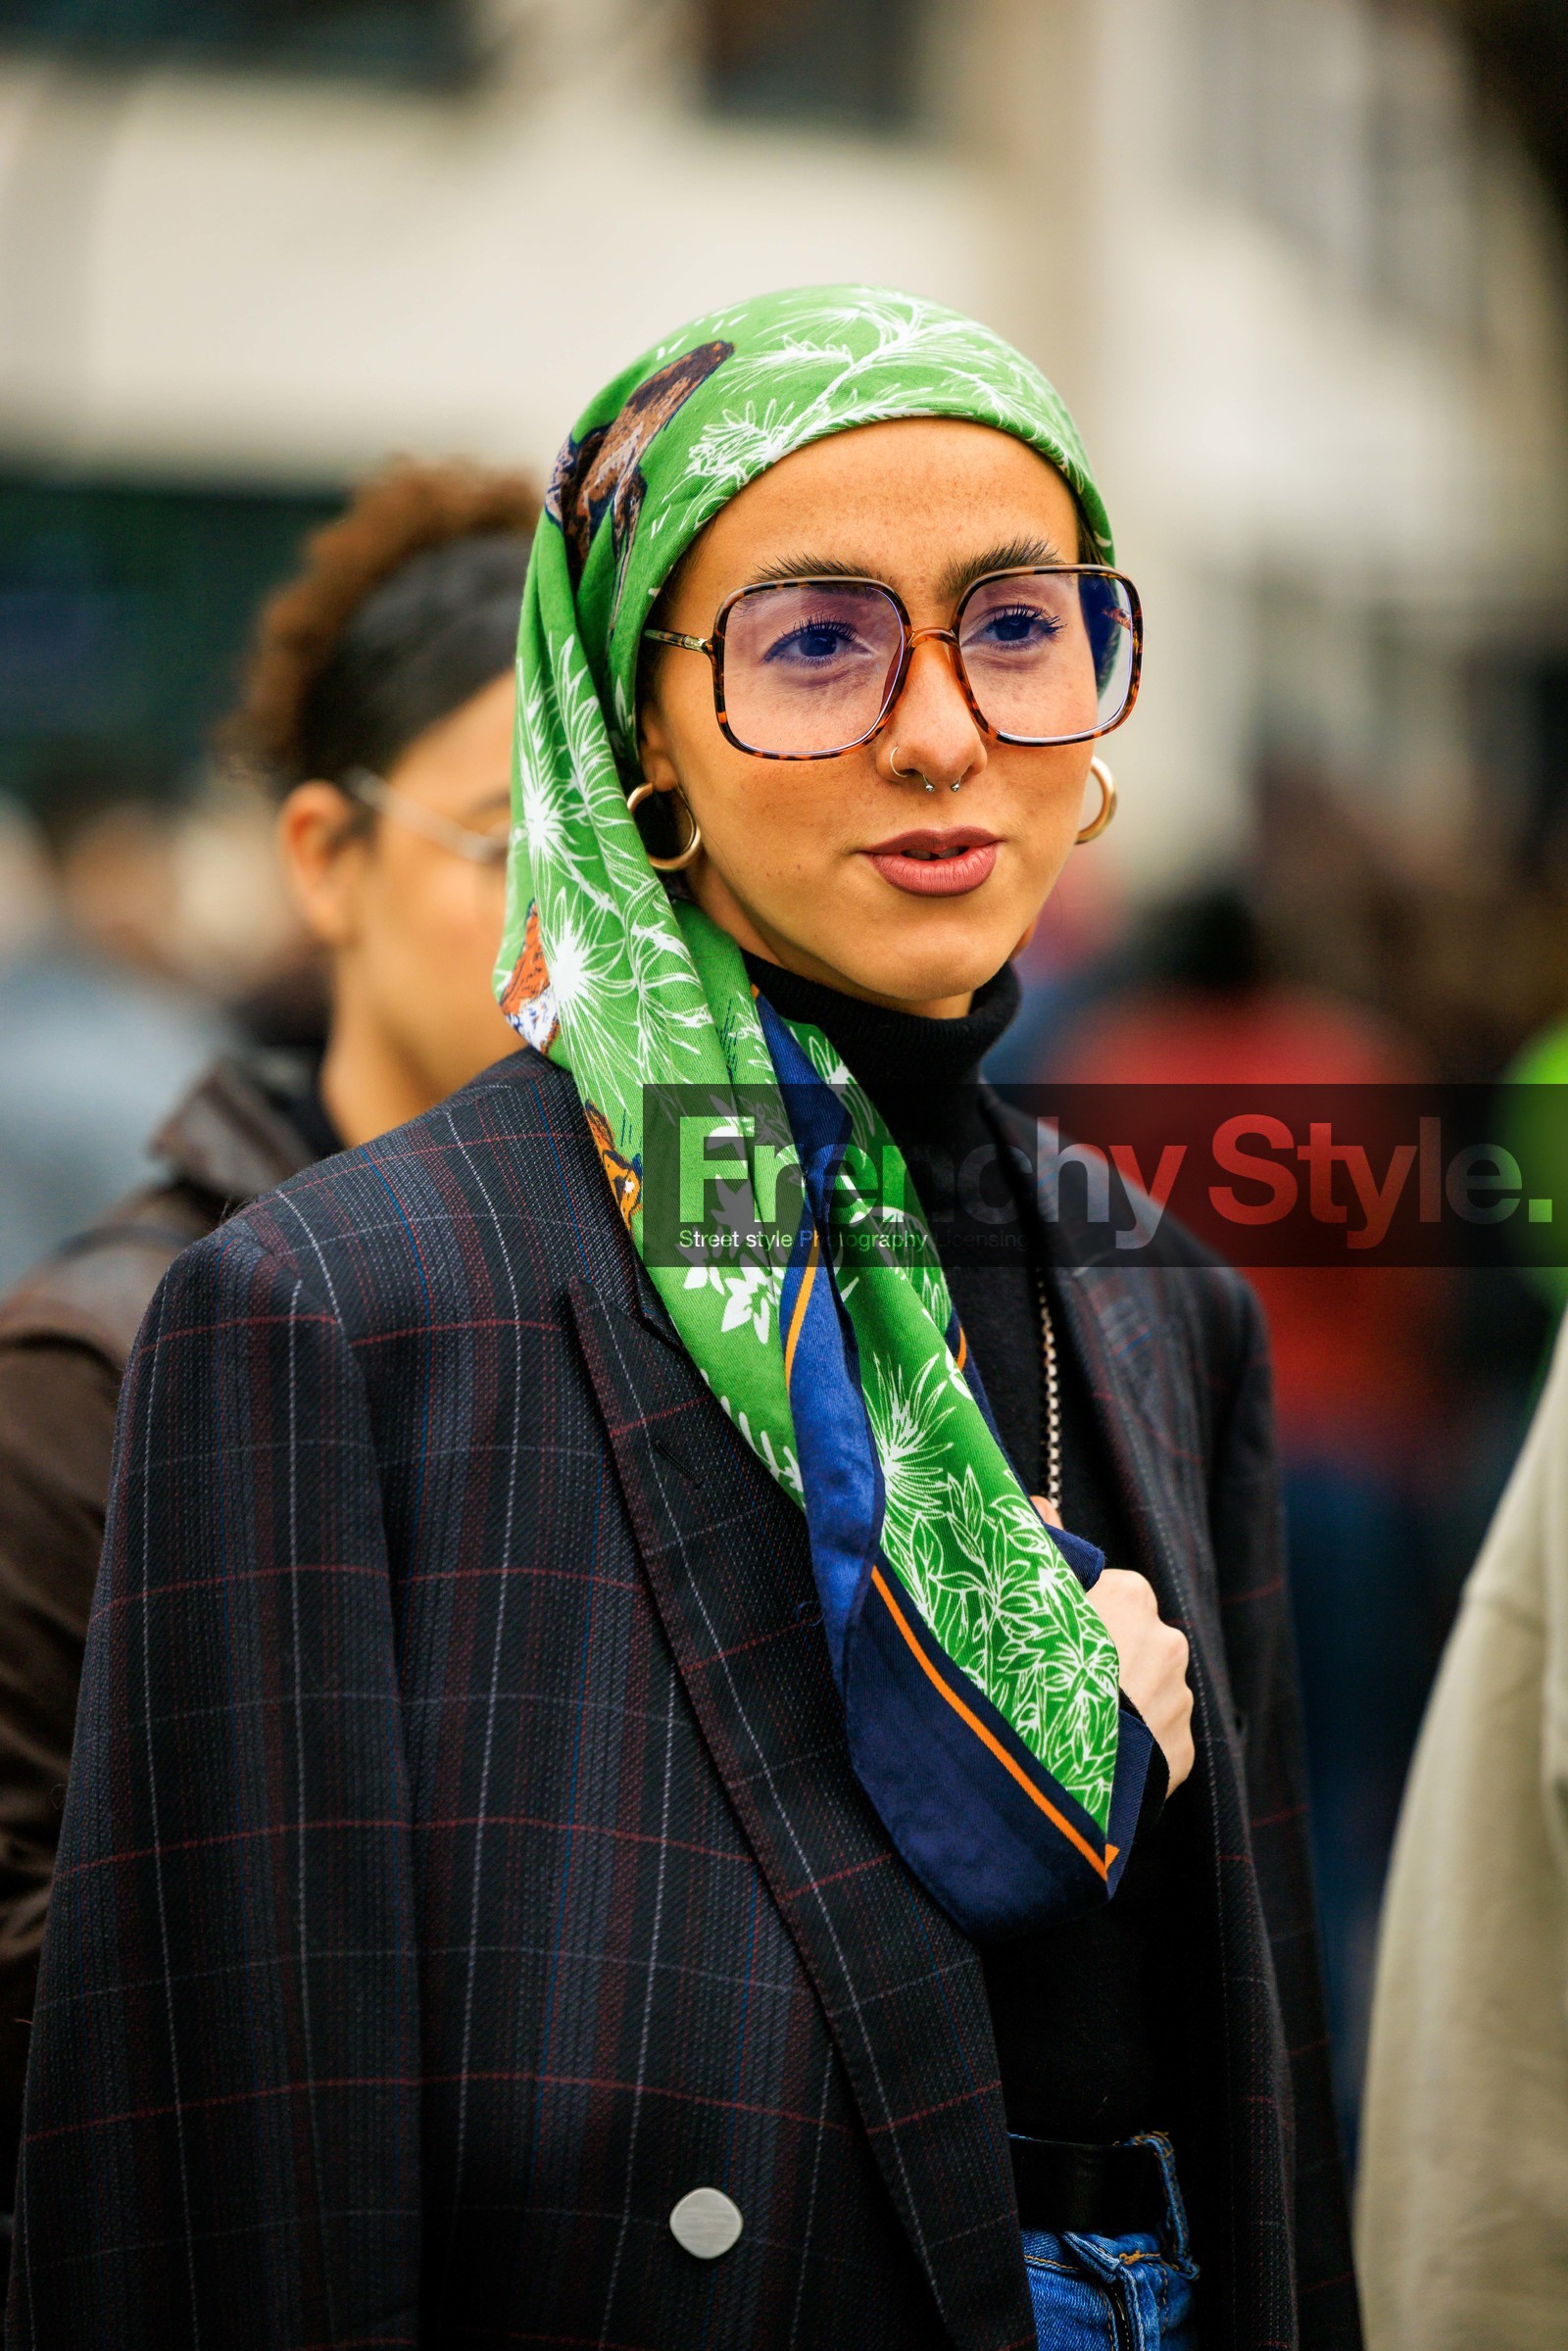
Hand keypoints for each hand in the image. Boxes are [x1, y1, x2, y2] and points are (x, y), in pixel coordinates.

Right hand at [1032, 1497, 1194, 1791]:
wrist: (1065, 1768)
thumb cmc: (1039, 1670)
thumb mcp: (1030, 1599)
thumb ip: (1042, 1545)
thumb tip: (1039, 1499)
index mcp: (1132, 1595)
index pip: (1108, 1594)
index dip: (1077, 1615)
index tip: (1051, 1639)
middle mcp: (1169, 1640)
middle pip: (1129, 1642)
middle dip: (1101, 1660)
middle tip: (1060, 1683)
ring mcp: (1179, 1699)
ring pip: (1145, 1692)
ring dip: (1119, 1704)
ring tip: (1076, 1725)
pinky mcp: (1183, 1751)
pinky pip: (1155, 1740)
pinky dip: (1132, 1746)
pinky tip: (1097, 1756)